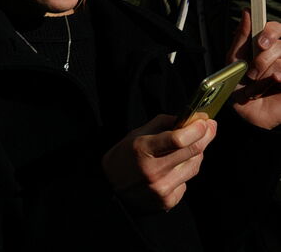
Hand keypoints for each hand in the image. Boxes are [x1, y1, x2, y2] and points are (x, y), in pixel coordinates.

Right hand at [101, 114, 215, 211]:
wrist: (110, 189)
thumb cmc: (122, 158)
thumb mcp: (135, 135)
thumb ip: (161, 125)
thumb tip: (186, 119)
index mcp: (143, 149)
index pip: (178, 139)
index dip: (196, 129)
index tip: (205, 120)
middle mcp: (154, 170)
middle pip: (192, 152)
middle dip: (205, 136)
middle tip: (210, 126)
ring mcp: (162, 188)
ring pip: (194, 167)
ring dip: (197, 153)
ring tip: (193, 145)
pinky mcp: (168, 201)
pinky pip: (186, 182)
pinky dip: (184, 172)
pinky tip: (174, 168)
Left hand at [228, 11, 280, 128]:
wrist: (248, 111)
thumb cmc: (241, 85)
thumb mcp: (235, 59)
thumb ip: (242, 38)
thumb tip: (247, 12)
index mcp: (269, 45)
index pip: (276, 28)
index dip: (270, 32)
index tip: (261, 43)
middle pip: (277, 46)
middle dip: (260, 61)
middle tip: (251, 74)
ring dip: (263, 77)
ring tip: (258, 85)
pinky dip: (273, 83)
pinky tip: (271, 89)